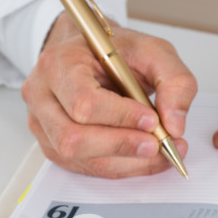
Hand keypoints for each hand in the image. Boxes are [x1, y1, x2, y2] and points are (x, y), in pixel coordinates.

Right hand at [21, 13, 196, 177]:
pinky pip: (85, 167)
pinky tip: (143, 157)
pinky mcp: (53, 145)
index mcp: (59, 64)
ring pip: (78, 158)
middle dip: (122, 146)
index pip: (83, 101)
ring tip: (158, 152)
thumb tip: (175, 124)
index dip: (121, 117)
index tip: (152, 120)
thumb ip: (175, 81)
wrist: (90, 54)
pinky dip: (120, 166)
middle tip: (158, 144)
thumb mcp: (153, 51)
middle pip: (73, 138)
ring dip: (124, 161)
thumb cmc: (114, 51)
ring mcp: (43, 124)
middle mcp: (42, 95)